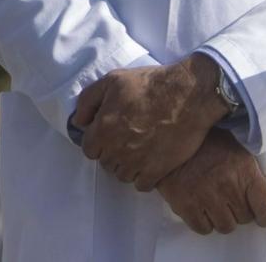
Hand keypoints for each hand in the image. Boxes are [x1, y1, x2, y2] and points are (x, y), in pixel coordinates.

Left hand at [71, 54, 225, 189]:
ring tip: (137, 152)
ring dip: (126, 166)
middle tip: (125, 140)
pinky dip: (142, 177)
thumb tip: (79, 122)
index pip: (89, 149)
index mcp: (103, 128)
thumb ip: (88, 100)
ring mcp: (138, 162)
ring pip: (122, 175)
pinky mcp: (158, 170)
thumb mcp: (112, 80)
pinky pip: (141, 185)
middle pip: (106, 163)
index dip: (97, 141)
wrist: (187, 95)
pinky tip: (148, 163)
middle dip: (111, 153)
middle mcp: (117, 149)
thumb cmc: (149, 84)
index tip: (107, 135)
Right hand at [156, 129, 265, 234]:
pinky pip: (203, 228)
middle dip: (238, 210)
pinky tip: (199, 205)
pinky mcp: (185, 204)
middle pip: (244, 218)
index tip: (259, 212)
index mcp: (244, 170)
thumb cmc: (207, 142)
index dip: (264, 214)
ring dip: (221, 217)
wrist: (169, 137)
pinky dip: (202, 221)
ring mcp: (206, 196)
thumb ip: (251, 170)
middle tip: (228, 197)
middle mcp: (227, 185)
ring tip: (212, 201)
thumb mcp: (235, 147)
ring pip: (225, 226)